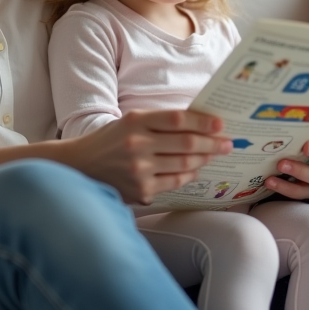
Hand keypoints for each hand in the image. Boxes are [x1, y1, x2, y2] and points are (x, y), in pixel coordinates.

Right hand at [65, 109, 232, 204]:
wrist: (81, 166)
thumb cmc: (111, 141)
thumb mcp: (130, 122)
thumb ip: (159, 122)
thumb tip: (199, 124)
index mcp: (136, 121)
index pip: (178, 119)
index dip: (203, 121)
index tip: (220, 123)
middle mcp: (138, 145)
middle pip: (187, 144)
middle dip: (212, 143)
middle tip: (228, 143)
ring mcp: (140, 170)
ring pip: (185, 164)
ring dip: (205, 159)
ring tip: (214, 154)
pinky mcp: (142, 190)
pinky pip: (175, 181)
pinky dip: (189, 174)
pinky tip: (195, 169)